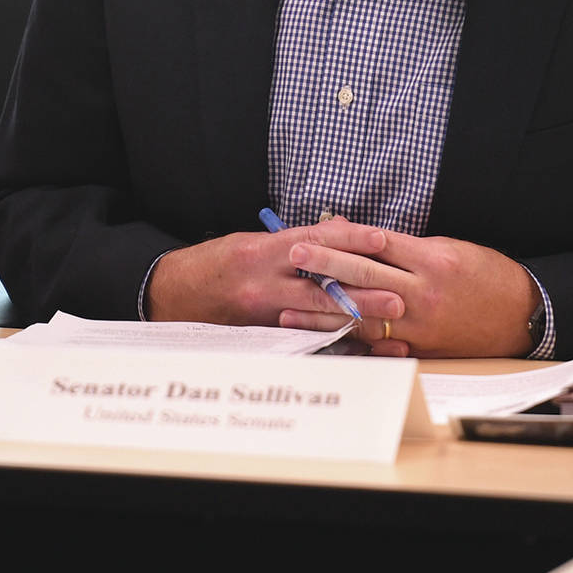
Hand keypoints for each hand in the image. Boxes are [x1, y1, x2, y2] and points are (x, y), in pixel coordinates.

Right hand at [145, 229, 403, 326]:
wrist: (173, 295)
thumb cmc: (216, 263)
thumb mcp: (253, 241)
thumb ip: (295, 239)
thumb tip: (338, 228)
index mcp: (262, 251)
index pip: (314, 241)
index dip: (350, 239)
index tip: (381, 239)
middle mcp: (263, 282)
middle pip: (321, 287)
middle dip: (363, 293)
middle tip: (398, 298)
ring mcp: (262, 312)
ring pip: (317, 317)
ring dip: (355, 321)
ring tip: (386, 324)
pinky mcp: (261, 335)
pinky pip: (304, 337)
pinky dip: (332, 338)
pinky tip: (358, 344)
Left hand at [272, 218, 537, 357]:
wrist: (524, 315)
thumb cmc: (486, 276)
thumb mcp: (449, 249)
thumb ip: (405, 247)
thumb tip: (362, 236)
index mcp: (430, 261)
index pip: (376, 245)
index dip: (340, 240)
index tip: (310, 235)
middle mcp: (423, 293)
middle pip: (364, 276)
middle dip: (325, 266)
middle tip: (293, 257)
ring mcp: (421, 324)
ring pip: (364, 316)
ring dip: (324, 313)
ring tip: (290, 309)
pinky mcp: (422, 349)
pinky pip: (380, 345)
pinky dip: (350, 341)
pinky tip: (324, 339)